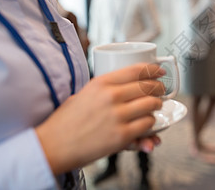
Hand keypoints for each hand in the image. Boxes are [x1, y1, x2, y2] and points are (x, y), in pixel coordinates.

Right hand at [36, 63, 165, 174]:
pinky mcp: (121, 136)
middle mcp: (111, 96)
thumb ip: (106, 90)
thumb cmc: (66, 121)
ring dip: (157, 106)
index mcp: (101, 83)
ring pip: (151, 105)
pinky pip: (147, 125)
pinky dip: (151, 125)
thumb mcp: (84, 95)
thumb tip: (129, 88)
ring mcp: (117, 116)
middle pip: (148, 86)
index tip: (160, 71)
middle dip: (159, 88)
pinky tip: (147, 124)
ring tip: (155, 107)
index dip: (153, 70)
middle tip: (161, 91)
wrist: (53, 145)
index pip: (136, 70)